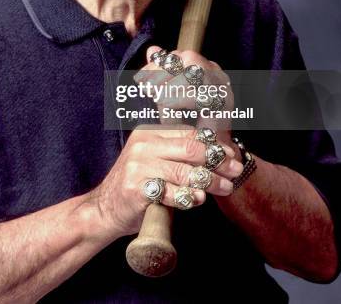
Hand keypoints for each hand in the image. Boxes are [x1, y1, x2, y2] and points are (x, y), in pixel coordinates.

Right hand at [89, 50, 242, 238]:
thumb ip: (179, 155)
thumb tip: (220, 154)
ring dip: (209, 181)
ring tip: (225, 188)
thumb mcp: (154, 161)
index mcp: (148, 133)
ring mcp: (137, 166)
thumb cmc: (137, 184)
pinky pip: (169, 192)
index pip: (188, 134)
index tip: (231, 155)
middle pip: (189, 149)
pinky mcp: (136, 188)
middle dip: (217, 160)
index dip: (213, 145)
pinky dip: (187, 196)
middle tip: (235, 170)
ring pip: (183, 171)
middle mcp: (142, 145)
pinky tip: (199, 199)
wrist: (105, 208)